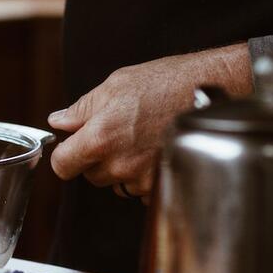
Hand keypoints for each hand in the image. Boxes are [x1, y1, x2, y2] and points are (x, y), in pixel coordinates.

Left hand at [47, 43, 251, 200]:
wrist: (214, 91)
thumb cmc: (166, 82)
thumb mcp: (116, 85)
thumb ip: (81, 109)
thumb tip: (58, 121)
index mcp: (100, 138)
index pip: (62, 166)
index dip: (64, 156)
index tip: (70, 148)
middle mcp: (120, 164)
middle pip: (90, 175)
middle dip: (96, 159)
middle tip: (116, 133)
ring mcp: (143, 178)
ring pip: (116, 183)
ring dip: (121, 168)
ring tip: (140, 139)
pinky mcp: (163, 185)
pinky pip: (140, 189)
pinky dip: (143, 175)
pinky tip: (155, 150)